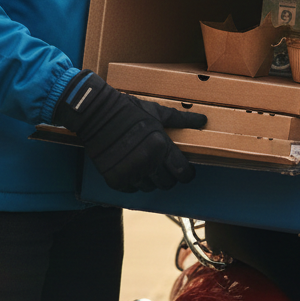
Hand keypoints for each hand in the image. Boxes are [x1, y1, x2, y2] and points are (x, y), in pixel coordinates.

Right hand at [54, 71, 205, 192]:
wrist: (96, 114)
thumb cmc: (128, 110)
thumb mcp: (157, 112)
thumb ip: (181, 120)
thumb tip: (203, 120)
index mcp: (160, 146)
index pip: (182, 173)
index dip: (186, 173)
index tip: (185, 171)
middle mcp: (146, 162)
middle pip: (167, 184)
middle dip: (169, 177)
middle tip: (164, 166)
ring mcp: (130, 173)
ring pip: (150, 188)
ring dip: (150, 179)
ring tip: (145, 164)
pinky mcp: (115, 179)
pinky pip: (131, 189)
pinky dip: (133, 182)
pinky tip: (132, 168)